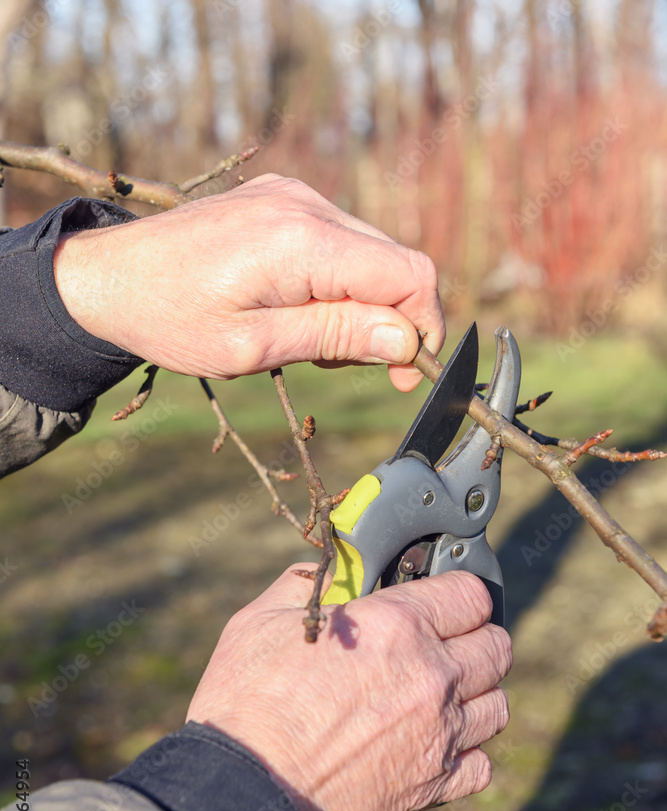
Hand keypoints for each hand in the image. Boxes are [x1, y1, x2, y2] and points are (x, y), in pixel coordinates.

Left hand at [53, 174, 444, 391]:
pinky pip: (341, 240)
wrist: (109, 277)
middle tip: (345, 364)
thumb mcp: (252, 347)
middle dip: (389, 321)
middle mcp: (305, 205)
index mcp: (300, 240)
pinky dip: (339, 281)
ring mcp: (294, 195)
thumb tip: (405, 340)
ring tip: (311, 339)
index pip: (408, 275)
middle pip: (396, 263)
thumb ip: (334, 337)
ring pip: (372, 253)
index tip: (402, 374)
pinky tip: (300, 308)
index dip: (421, 327)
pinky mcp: (283, 199)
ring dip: (362, 303)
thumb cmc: (169, 318)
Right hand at [186, 566, 511, 810]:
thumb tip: (324, 572)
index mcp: (396, 626)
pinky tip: (434, 747)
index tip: (445, 600)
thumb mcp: (260, 622)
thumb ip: (303, 586)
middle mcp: (431, 676)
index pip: (471, 594)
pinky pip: (481, 766)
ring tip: (441, 697)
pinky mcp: (431, 787)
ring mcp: (437, 734)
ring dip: (475, 696)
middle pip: (498, 647)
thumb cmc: (245, 705)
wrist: (243, 797)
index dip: (459, 592)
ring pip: (497, 706)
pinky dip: (465, 756)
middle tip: (445, 646)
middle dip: (475, 640)